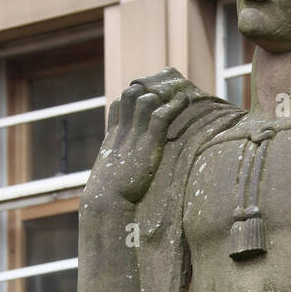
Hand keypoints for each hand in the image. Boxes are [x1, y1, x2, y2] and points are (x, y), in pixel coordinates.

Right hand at [87, 69, 197, 207]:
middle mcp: (122, 131)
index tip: (147, 99)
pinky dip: (174, 105)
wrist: (106, 201)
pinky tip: (184, 100)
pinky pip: (160, 116)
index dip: (132, 98)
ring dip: (160, 96)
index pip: (119, 104)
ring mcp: (134, 136)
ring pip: (145, 100)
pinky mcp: (147, 144)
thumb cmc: (108, 195)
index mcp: (112, 137)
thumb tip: (122, 174)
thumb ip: (117, 165)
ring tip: (176, 95)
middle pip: (130, 95)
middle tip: (164, 94)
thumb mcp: (110, 174)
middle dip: (146, 91)